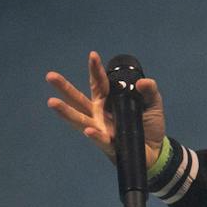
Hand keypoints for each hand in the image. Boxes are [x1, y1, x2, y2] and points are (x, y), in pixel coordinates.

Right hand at [45, 50, 166, 169]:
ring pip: (80, 120)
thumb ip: (150, 91)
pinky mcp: (109, 145)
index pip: (99, 83)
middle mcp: (99, 114)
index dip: (95, 70)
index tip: (93, 55)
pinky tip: (88, 130)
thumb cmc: (148, 125)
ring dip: (66, 112)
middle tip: (50, 76)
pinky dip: (94, 135)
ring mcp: (100, 129)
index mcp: (108, 101)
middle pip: (78, 99)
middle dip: (64, 88)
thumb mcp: (153, 104)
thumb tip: (143, 81)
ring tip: (52, 102)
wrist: (155, 151)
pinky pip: (100, 140)